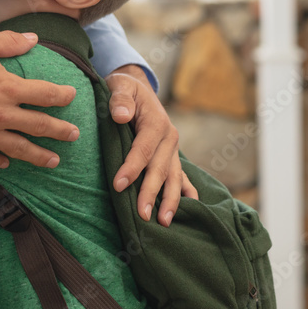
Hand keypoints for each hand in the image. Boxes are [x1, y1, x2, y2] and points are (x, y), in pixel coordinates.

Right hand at [0, 30, 79, 168]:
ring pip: (19, 149)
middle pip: (40, 127)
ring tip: (54, 161)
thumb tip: (33, 40)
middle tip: (74, 135)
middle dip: (61, 131)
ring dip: (39, 156)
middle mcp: (0, 115)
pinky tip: (6, 163)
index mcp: (8, 88)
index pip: (45, 94)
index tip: (71, 97)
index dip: (62, 96)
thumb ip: (10, 43)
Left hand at [107, 65, 197, 226]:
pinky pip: (182, 177)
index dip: (132, 167)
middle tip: (142, 215)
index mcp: (156, 122)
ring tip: (164, 222)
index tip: (119, 185)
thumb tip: (122, 115)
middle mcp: (169, 138)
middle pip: (160, 169)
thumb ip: (120, 99)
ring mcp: (172, 150)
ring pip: (174, 178)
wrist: (139, 89)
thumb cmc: (126, 89)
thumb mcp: (121, 86)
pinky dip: (186, 194)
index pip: (143, 149)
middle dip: (151, 192)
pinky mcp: (172, 157)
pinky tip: (189, 210)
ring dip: (170, 200)